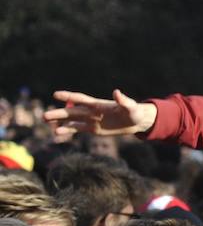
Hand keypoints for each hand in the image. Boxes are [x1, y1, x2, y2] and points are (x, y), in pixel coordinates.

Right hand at [43, 89, 157, 137]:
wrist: (136, 122)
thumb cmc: (134, 112)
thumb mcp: (131, 107)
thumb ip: (123, 100)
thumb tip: (116, 92)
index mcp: (98, 104)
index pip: (81, 99)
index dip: (69, 96)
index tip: (56, 94)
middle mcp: (92, 111)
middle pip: (72, 111)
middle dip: (59, 113)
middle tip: (44, 116)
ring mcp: (91, 120)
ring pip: (72, 120)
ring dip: (60, 121)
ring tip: (46, 121)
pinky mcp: (93, 129)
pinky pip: (78, 129)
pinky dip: (68, 130)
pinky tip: (57, 133)